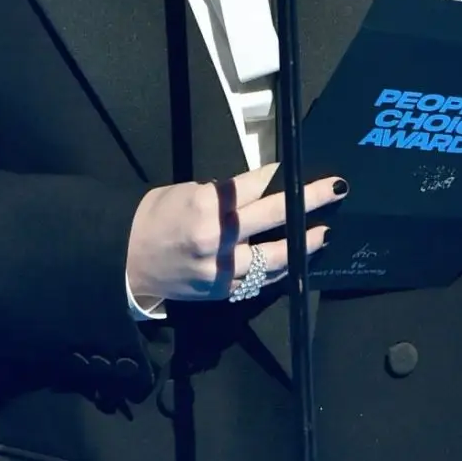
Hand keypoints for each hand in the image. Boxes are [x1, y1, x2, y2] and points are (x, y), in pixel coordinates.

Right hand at [126, 162, 347, 308]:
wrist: (126, 258)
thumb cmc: (156, 216)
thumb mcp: (188, 192)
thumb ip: (224, 196)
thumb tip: (260, 194)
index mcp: (206, 204)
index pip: (255, 186)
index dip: (282, 176)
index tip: (302, 169)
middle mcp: (217, 237)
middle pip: (274, 216)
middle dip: (308, 201)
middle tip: (335, 190)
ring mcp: (221, 268)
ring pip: (274, 257)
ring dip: (304, 244)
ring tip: (324, 233)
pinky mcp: (221, 290)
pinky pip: (258, 280)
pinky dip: (278, 269)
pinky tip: (294, 259)